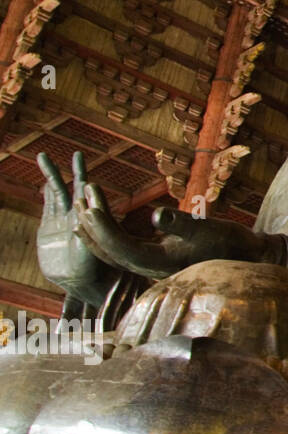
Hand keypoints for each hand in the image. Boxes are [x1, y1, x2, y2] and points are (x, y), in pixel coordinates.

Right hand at [36, 151, 108, 305]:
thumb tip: (88, 211)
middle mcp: (77, 214)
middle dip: (71, 169)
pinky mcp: (48, 228)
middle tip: (72, 152)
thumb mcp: (97, 246)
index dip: (81, 174)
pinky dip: (46, 193)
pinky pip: (48, 205)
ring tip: (43, 156)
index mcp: (89, 216)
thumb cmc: (93, 268)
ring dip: (51, 175)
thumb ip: (94, 231)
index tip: (78, 157)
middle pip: (73, 185)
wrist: (76, 282)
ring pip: (56, 191)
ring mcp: (62, 219)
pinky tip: (45, 183)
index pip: (86, 189)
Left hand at [74, 188, 266, 278]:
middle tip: (80, 197)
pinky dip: (110, 232)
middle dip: (92, 225)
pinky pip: (123, 247)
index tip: (89, 204)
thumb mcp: (206, 228)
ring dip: (97, 228)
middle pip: (110, 250)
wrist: (244, 256)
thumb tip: (156, 215)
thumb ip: (180, 223)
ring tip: (83, 204)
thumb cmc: (228, 241)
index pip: (120, 246)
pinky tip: (102, 218)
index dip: (102, 227)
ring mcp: (151, 264)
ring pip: (113, 249)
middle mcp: (150, 267)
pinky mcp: (155, 257)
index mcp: (159, 262)